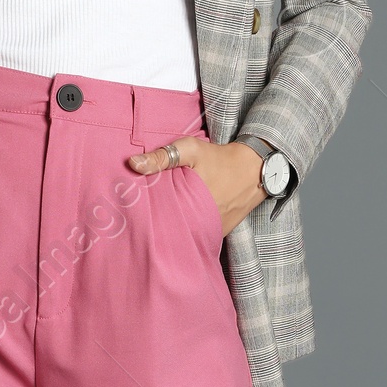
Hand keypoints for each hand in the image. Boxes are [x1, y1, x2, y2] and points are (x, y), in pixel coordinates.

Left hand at [126, 136, 264, 236]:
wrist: (255, 170)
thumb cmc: (220, 158)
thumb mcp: (191, 149)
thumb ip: (162, 157)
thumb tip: (132, 164)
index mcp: (190, 204)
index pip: (158, 218)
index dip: (144, 217)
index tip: (131, 213)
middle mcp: (201, 223)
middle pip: (170, 230)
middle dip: (156, 226)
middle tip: (139, 220)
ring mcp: (211, 231)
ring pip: (184, 236)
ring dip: (172, 230)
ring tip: (156, 224)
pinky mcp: (219, 233)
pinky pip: (199, 237)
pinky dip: (189, 232)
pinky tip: (178, 225)